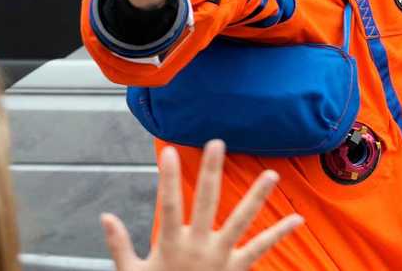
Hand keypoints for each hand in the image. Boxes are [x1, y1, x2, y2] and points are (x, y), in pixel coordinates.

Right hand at [101, 140, 302, 270]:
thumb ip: (119, 244)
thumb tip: (104, 216)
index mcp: (172, 244)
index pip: (169, 204)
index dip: (168, 178)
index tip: (169, 152)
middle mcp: (199, 246)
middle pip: (207, 202)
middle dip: (212, 171)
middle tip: (218, 143)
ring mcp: (221, 256)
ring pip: (242, 220)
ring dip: (257, 196)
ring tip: (272, 174)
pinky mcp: (238, 267)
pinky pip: (262, 248)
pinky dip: (280, 233)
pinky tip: (297, 219)